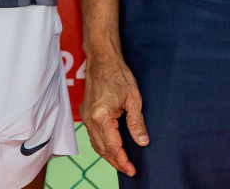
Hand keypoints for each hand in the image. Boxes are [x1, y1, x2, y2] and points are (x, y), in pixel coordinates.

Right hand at [81, 50, 148, 175]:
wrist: (102, 59)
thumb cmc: (118, 75)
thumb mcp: (133, 99)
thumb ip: (137, 123)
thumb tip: (142, 142)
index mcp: (102, 116)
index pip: (112, 147)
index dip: (122, 160)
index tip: (132, 169)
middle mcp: (90, 119)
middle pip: (102, 149)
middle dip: (115, 161)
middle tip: (128, 170)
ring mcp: (86, 116)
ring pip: (95, 144)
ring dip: (108, 155)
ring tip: (121, 162)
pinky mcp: (86, 112)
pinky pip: (92, 135)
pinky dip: (101, 145)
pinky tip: (110, 147)